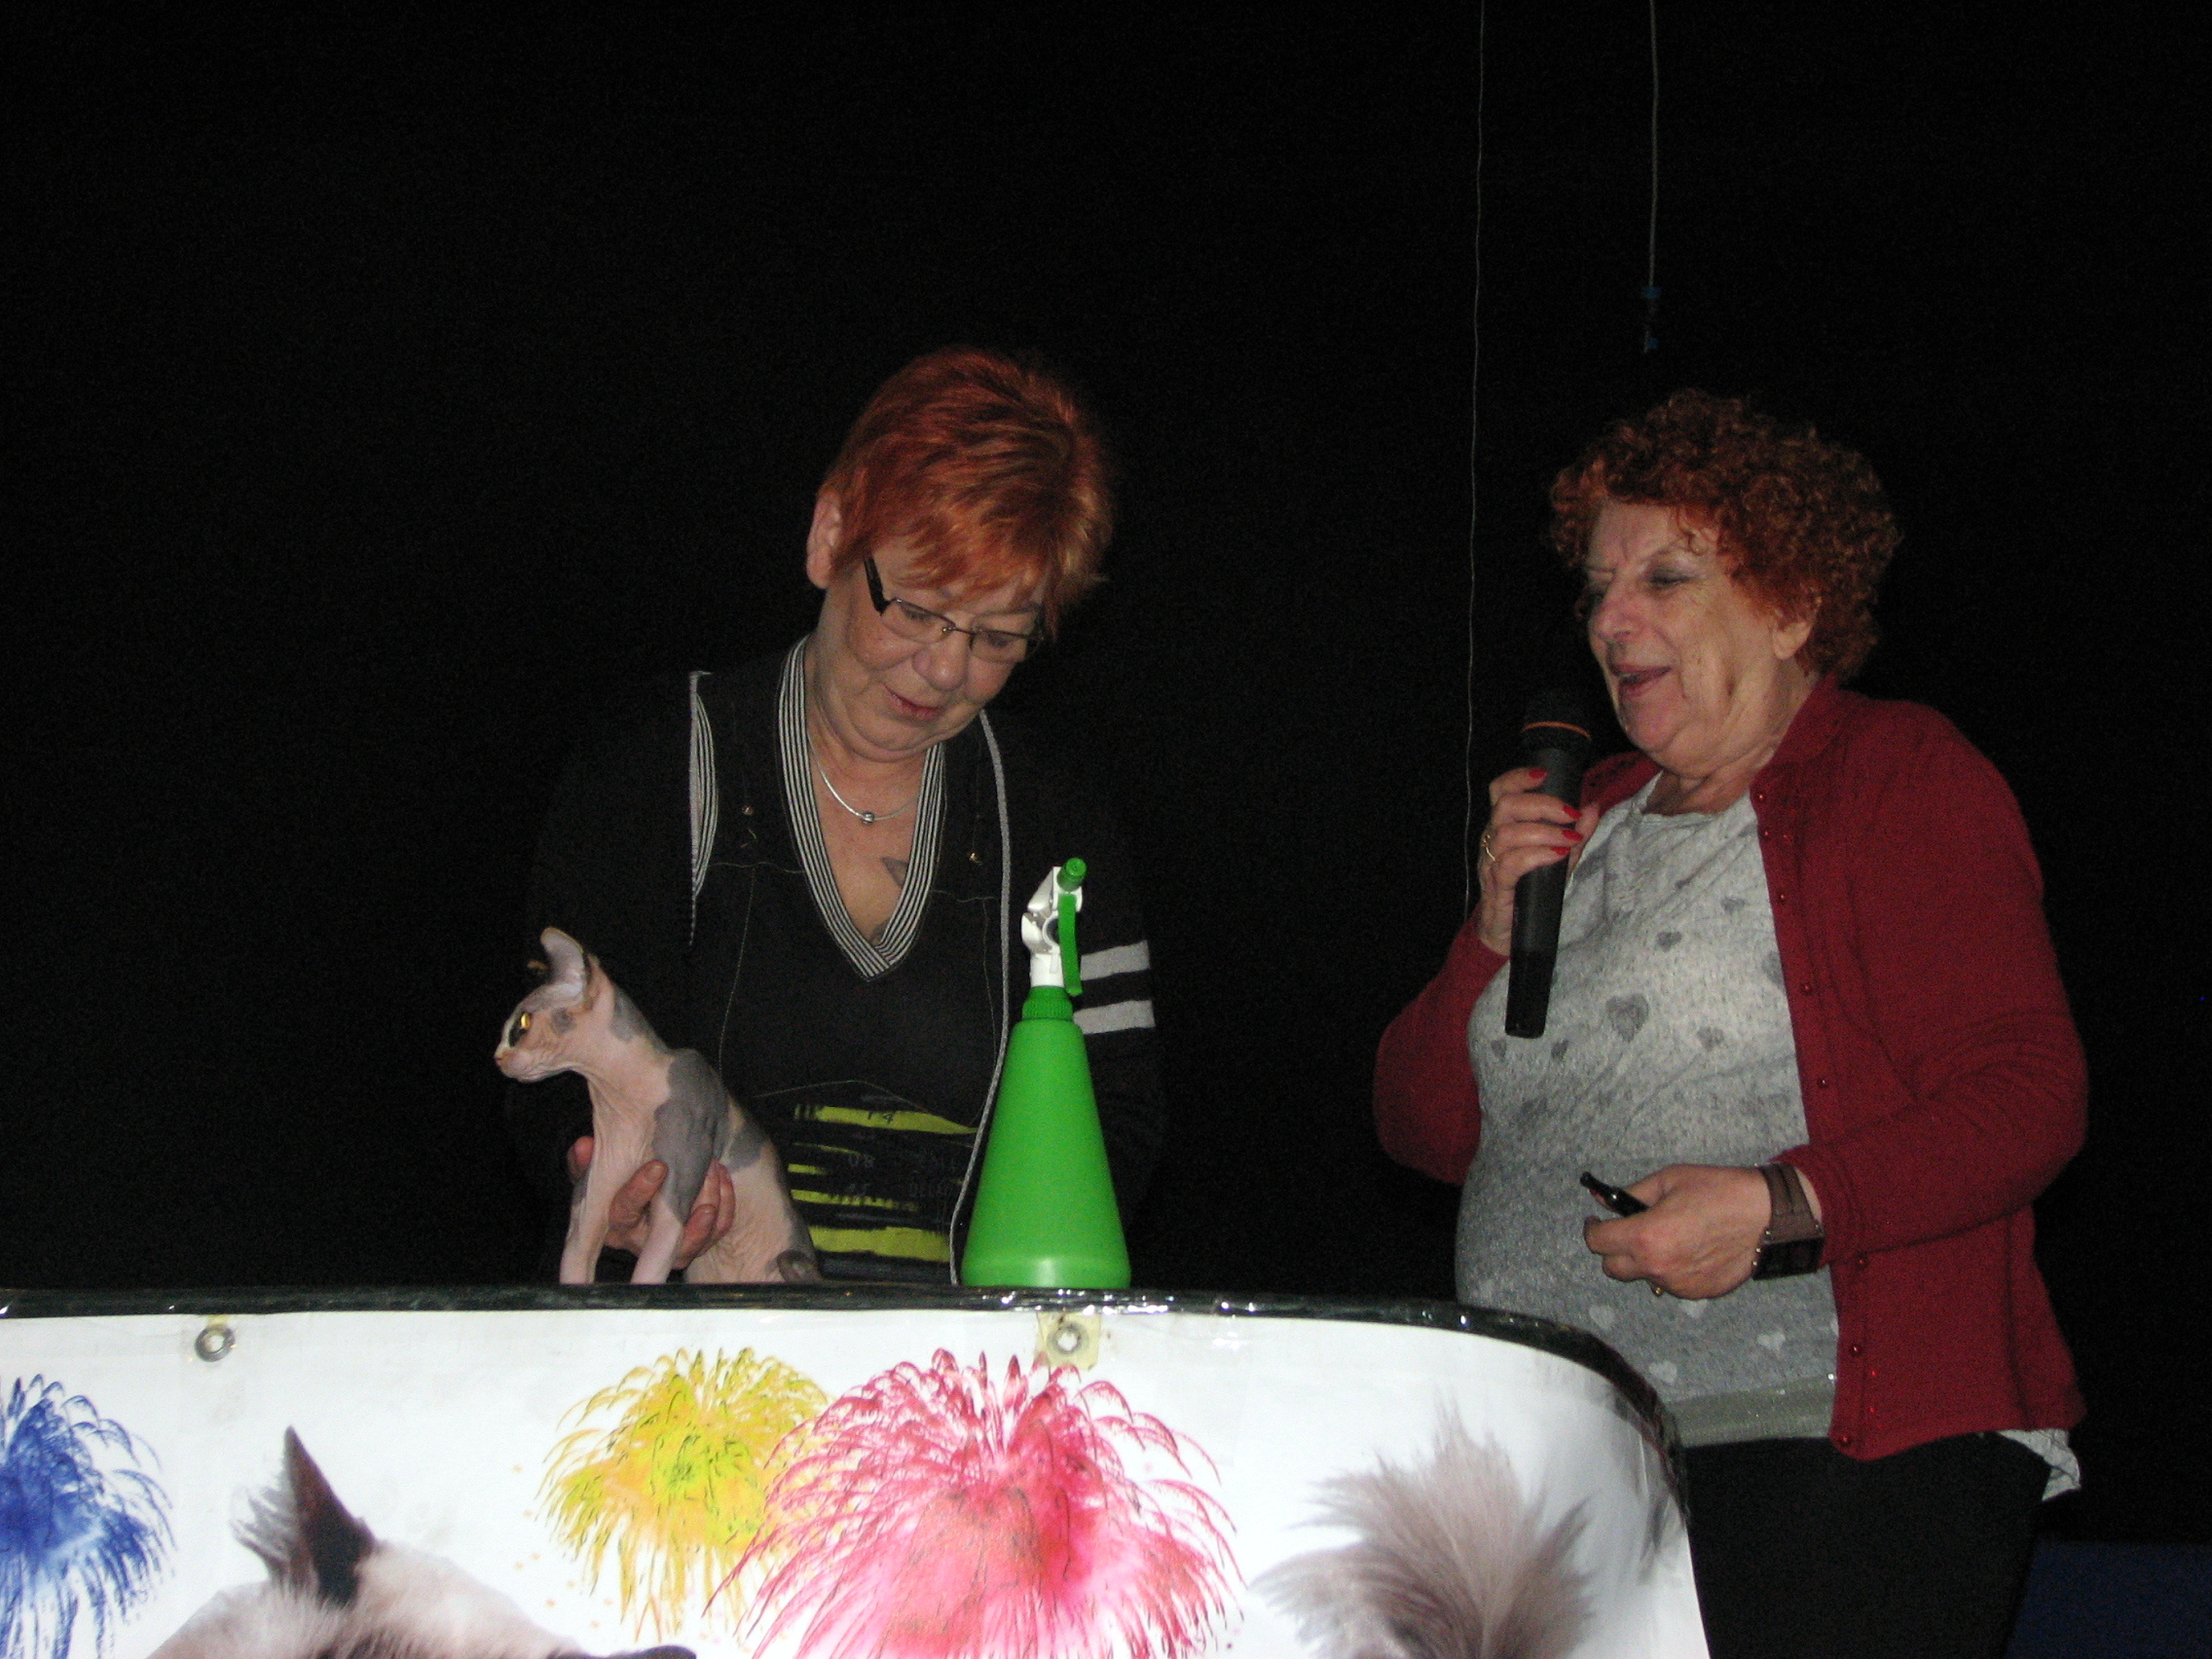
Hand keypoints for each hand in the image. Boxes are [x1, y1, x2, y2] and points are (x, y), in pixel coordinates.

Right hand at [567, 1136, 735, 1269]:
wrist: (651, 1182)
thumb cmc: (620, 1176)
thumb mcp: (602, 1166)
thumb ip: (587, 1159)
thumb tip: (583, 1146)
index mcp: (617, 1223)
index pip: (623, 1213)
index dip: (640, 1190)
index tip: (659, 1165)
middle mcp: (643, 1242)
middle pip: (666, 1239)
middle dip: (687, 1215)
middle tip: (704, 1178)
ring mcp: (672, 1247)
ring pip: (696, 1240)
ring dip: (712, 1202)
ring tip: (713, 1169)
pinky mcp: (697, 1243)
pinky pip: (718, 1230)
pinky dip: (725, 1204)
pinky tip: (721, 1176)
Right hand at [1474, 766, 1599, 954]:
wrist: (1508, 934)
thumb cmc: (1530, 892)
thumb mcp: (1559, 859)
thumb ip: (1575, 834)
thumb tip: (1592, 807)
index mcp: (1504, 827)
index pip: (1500, 790)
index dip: (1518, 776)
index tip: (1546, 774)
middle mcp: (1492, 840)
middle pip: (1505, 805)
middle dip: (1542, 804)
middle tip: (1571, 814)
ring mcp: (1491, 863)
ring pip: (1507, 833)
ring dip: (1544, 831)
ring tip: (1569, 840)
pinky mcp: (1496, 886)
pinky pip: (1510, 864)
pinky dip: (1537, 855)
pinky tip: (1557, 856)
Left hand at [1582, 1163, 1797, 1299]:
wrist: (1767, 1216)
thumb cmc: (1718, 1191)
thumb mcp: (1668, 1180)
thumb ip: (1631, 1193)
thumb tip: (1601, 1199)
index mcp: (1645, 1237)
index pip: (1598, 1243)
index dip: (1593, 1229)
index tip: (1597, 1221)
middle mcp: (1658, 1267)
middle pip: (1613, 1269)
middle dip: (1614, 1250)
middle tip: (1628, 1231)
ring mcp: (1679, 1284)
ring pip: (1644, 1277)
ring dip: (1645, 1260)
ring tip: (1668, 1236)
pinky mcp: (1699, 1293)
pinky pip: (1671, 1283)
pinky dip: (1671, 1269)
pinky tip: (1689, 1248)